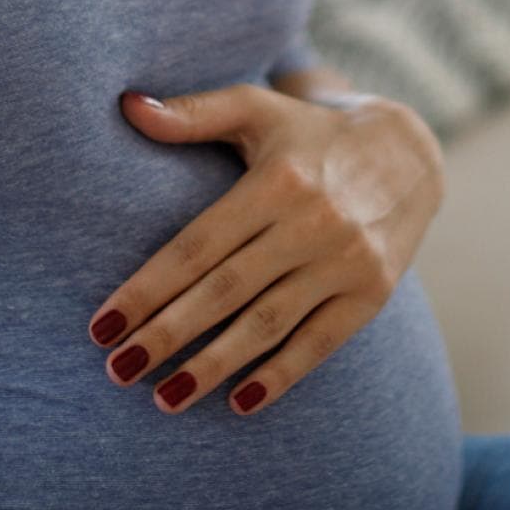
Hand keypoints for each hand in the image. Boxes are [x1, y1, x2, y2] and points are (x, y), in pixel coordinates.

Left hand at [88, 83, 444, 416]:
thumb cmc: (308, 133)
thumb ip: (192, 114)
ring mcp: (346, 261)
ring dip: (213, 366)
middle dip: (167, 334)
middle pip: (225, 290)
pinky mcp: (371, 294)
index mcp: (276, 181)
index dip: (147, 288)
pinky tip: (239, 403)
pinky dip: (281, 376)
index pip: (198, 245)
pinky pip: (320, 344)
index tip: (102, 325)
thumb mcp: (256, 108)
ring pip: (267, 324)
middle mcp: (313, 222)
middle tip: (117, 368)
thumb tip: (127, 106)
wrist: (408, 153)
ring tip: (163, 398)